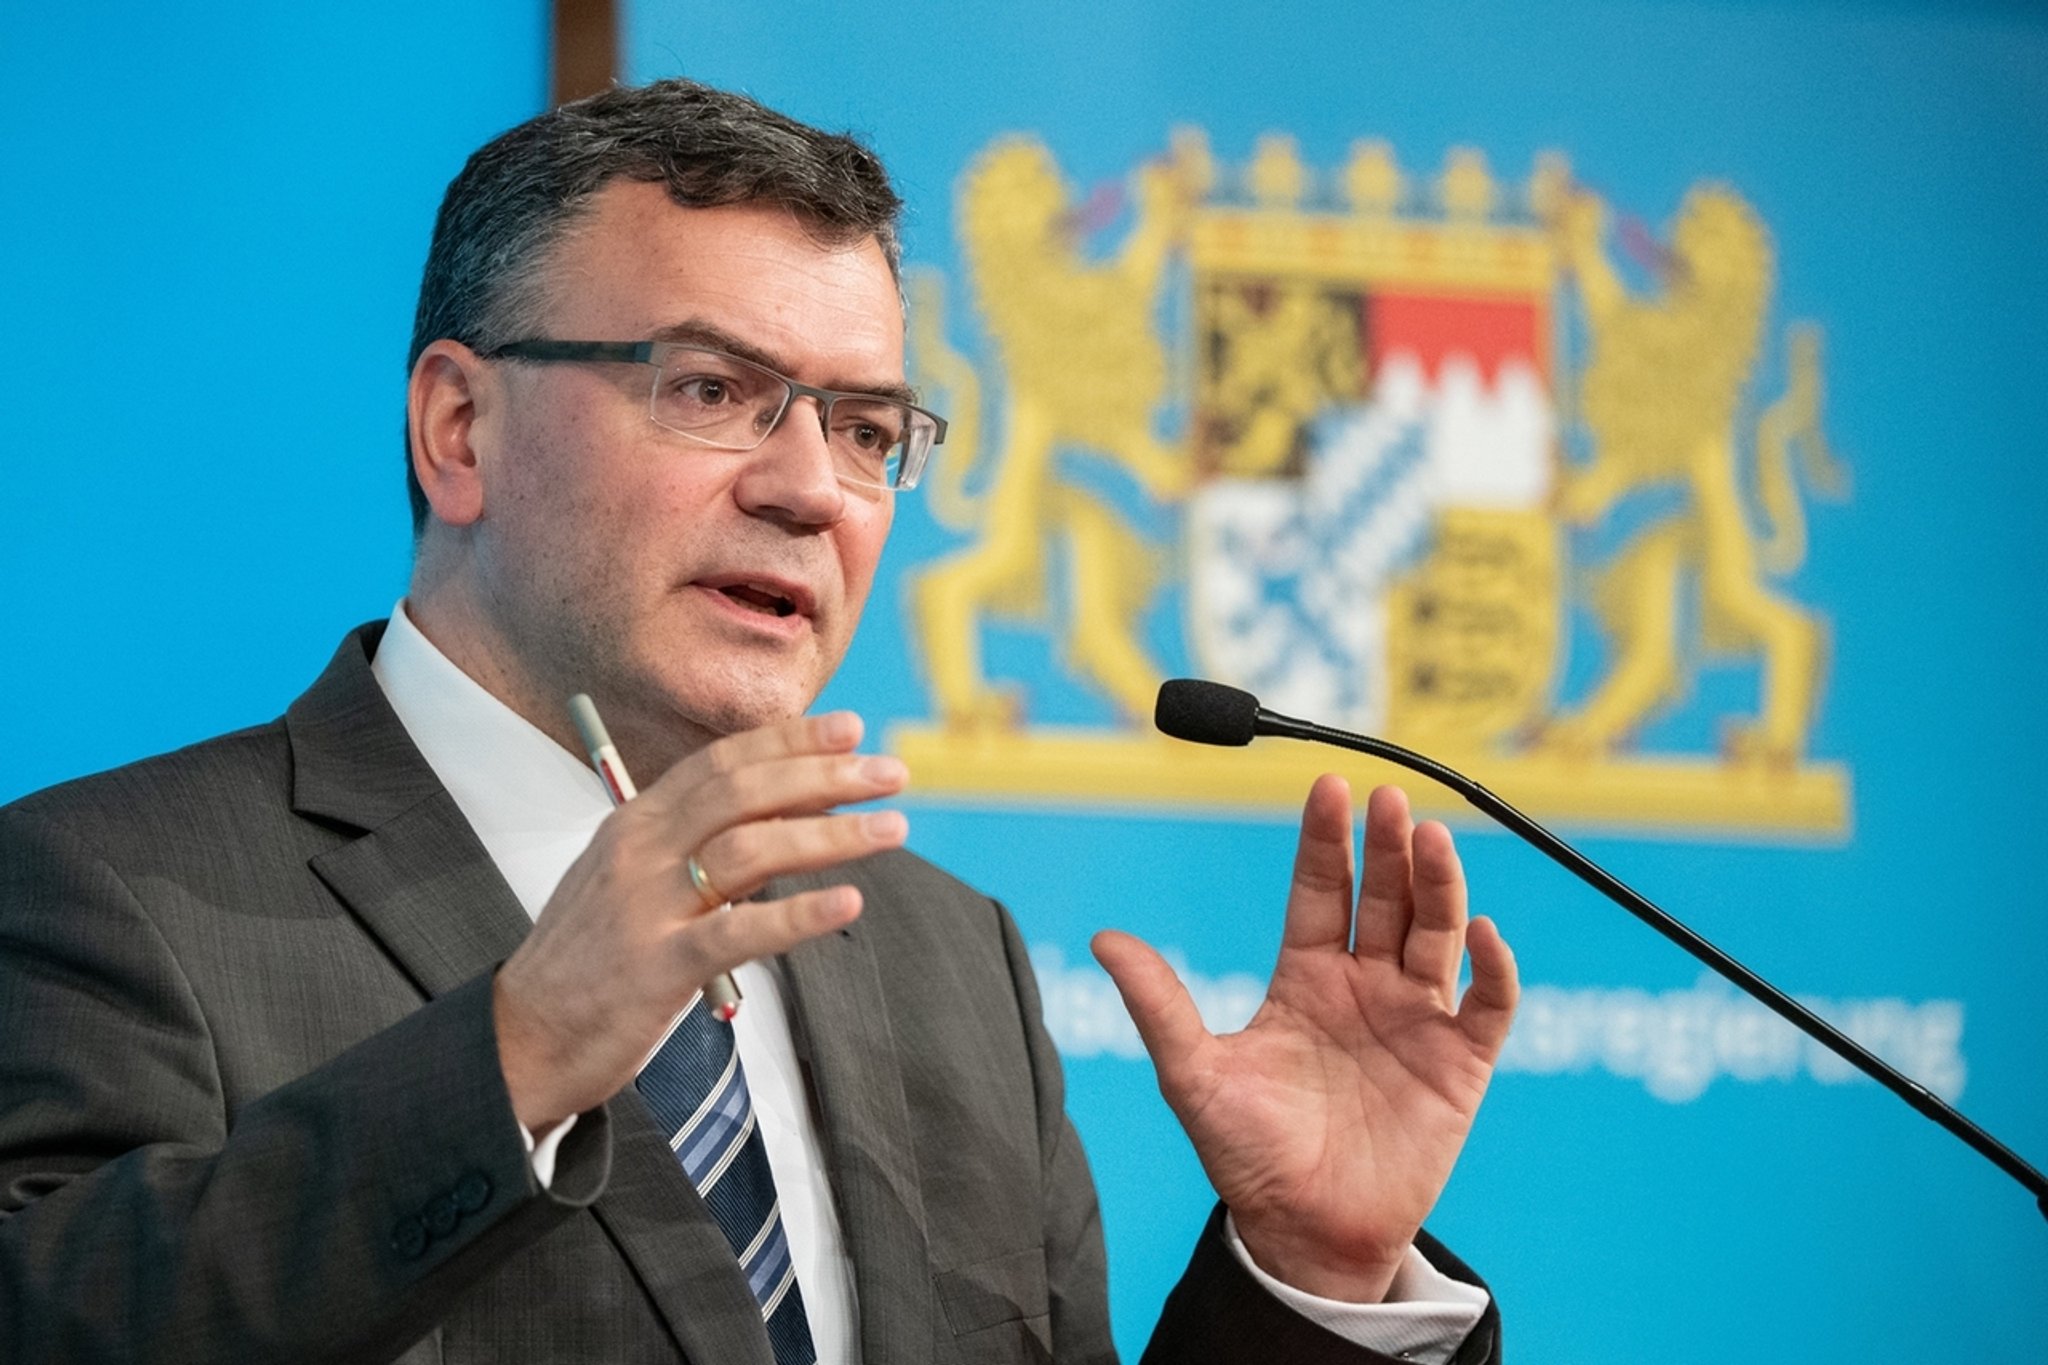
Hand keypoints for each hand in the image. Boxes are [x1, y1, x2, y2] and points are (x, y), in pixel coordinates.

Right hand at [493, 711, 907, 1131]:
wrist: (523, 1038)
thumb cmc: (590, 961)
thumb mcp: (629, 881)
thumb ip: (688, 845)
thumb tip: (772, 818)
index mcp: (635, 824)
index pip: (721, 763)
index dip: (790, 741)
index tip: (851, 730)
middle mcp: (640, 851)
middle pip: (744, 792)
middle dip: (825, 774)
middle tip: (891, 772)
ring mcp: (648, 906)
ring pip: (751, 849)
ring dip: (830, 834)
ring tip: (892, 829)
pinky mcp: (659, 967)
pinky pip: (740, 931)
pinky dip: (800, 916)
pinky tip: (848, 904)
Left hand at [1093, 778, 1517, 1302]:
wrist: (1303, 1236)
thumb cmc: (1248, 1158)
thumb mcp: (1193, 1075)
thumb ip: (1159, 1004)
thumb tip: (1104, 938)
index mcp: (1306, 978)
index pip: (1321, 891)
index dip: (1325, 841)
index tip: (1328, 787)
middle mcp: (1365, 987)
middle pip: (1385, 898)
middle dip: (1388, 846)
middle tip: (1389, 797)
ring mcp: (1415, 1020)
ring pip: (1436, 934)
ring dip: (1439, 886)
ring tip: (1433, 838)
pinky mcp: (1458, 1065)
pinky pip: (1488, 1006)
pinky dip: (1492, 968)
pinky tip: (1480, 934)